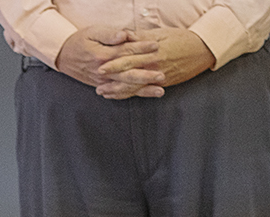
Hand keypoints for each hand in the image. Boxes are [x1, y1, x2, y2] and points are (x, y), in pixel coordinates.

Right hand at [56, 26, 164, 97]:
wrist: (62, 55)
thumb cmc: (79, 40)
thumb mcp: (93, 32)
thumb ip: (110, 34)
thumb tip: (124, 35)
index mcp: (103, 56)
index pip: (126, 51)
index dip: (142, 48)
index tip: (156, 46)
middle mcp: (103, 71)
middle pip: (128, 74)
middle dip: (146, 76)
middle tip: (162, 76)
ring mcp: (102, 80)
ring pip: (125, 87)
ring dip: (143, 90)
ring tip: (159, 91)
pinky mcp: (101, 85)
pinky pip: (117, 92)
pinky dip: (131, 95)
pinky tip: (143, 95)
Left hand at [99, 26, 213, 91]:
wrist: (204, 49)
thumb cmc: (182, 38)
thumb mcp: (161, 33)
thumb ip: (140, 37)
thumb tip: (124, 36)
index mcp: (152, 52)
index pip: (129, 58)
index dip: (114, 64)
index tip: (100, 66)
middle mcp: (154, 66)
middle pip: (129, 75)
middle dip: (112, 81)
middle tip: (98, 86)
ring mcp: (159, 77)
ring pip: (134, 87)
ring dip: (118, 91)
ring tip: (103, 93)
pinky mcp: (163, 84)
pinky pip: (143, 91)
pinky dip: (130, 94)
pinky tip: (119, 96)